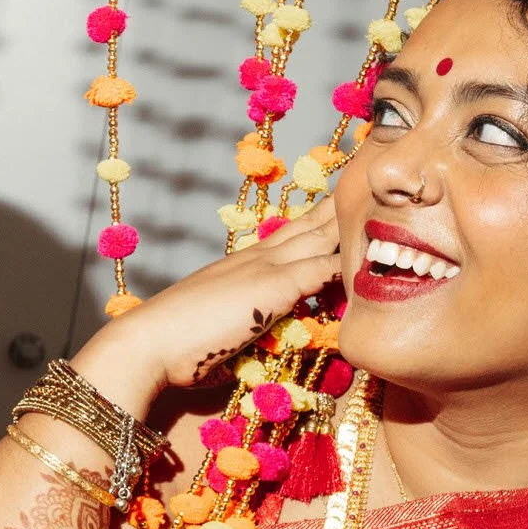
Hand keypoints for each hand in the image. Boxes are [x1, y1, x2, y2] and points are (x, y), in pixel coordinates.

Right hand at [71, 201, 341, 418]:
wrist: (150, 343)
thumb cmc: (176, 345)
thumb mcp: (218, 330)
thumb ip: (239, 328)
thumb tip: (244, 343)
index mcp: (241, 266)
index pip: (287, 236)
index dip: (312, 220)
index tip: (334, 204)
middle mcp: (256, 259)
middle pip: (307, 225)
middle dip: (336, 206)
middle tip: (364, 183)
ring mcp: (266, 269)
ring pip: (318, 236)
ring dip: (348, 221)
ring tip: (376, 201)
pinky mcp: (274, 286)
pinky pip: (322, 268)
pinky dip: (346, 262)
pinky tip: (367, 256)